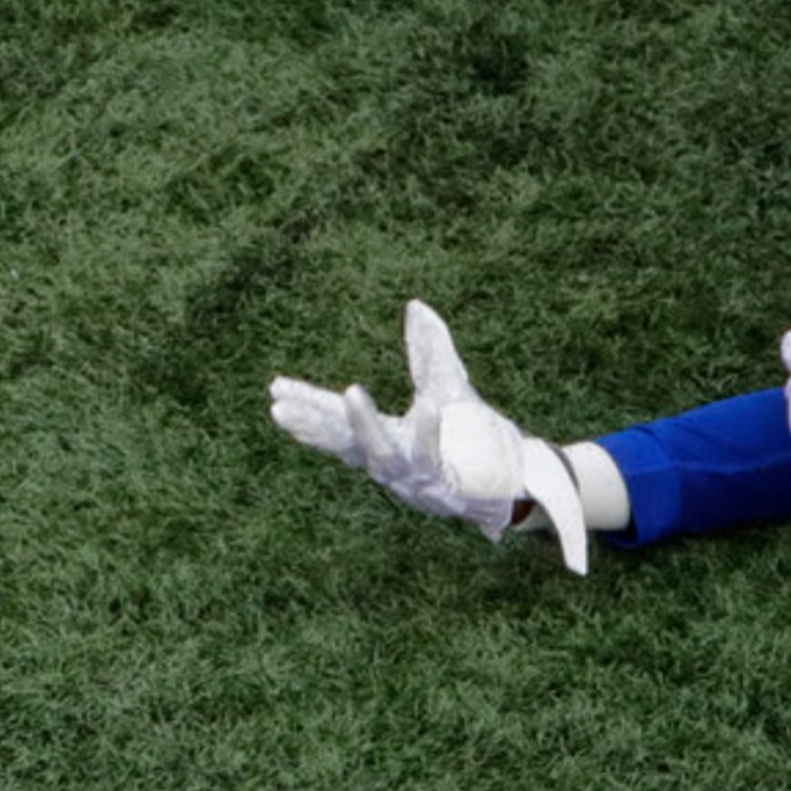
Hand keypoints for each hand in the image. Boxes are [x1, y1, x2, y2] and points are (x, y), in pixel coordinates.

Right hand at [270, 299, 588, 572]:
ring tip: (351, 390)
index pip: (334, 422)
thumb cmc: (475, 441)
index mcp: (382, 441)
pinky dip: (430, 431)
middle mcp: (389, 463)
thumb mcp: (447, 387)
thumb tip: (415, 305)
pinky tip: (428, 406)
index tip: (274, 390)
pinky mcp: (444, 485)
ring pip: (382, 451)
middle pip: (342, 440)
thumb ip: (429, 351)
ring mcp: (414, 478)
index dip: (306, 405)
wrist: (516, 482)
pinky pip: (434, 456)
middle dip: (312, 422)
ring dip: (365, 423)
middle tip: (278, 406)